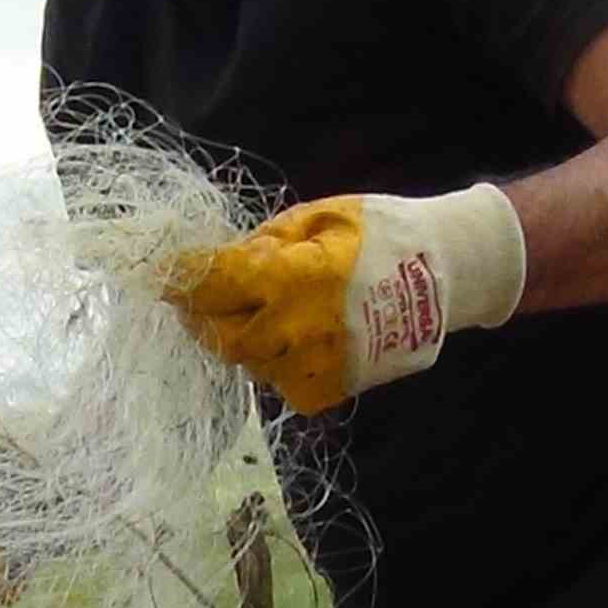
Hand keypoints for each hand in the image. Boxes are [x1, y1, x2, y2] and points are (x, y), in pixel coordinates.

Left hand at [162, 184, 525, 414]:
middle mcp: (296, 328)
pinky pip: (280, 385)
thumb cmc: (380, 233)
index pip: (213, 283)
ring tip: (260, 312)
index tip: (161, 274)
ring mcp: (313, 364)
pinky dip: (274, 364)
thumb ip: (263, 244)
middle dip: (205, 316)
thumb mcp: (317, 218)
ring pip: (249, 363)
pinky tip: (289, 340)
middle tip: (203, 299)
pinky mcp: (330, 389)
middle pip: (221, 336)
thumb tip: (217, 262)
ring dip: (243, 338)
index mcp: (291, 276)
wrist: (446, 274)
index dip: (180, 278)